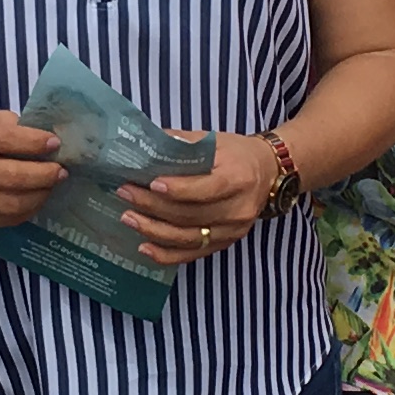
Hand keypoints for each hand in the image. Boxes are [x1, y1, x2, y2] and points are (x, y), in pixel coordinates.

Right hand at [0, 110, 66, 228]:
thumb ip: (13, 126)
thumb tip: (50, 141)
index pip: (5, 138)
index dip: (35, 142)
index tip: (56, 143)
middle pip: (11, 177)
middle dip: (44, 175)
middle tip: (61, 171)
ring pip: (11, 203)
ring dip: (40, 195)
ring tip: (51, 185)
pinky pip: (6, 219)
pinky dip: (28, 209)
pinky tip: (36, 198)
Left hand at [122, 132, 281, 267]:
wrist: (268, 173)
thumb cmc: (236, 154)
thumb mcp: (214, 140)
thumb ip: (181, 143)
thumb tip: (143, 145)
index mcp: (238, 177)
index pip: (207, 188)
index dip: (179, 190)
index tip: (151, 184)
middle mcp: (238, 208)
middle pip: (191, 214)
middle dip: (154, 206)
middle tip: (126, 194)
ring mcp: (232, 230)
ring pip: (188, 237)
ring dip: (154, 230)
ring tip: (128, 218)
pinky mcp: (225, 243)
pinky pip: (192, 254)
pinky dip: (166, 254)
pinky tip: (144, 248)